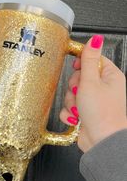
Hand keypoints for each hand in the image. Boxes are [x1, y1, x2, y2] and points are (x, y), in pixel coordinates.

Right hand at [60, 35, 126, 152]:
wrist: (101, 142)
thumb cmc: (102, 113)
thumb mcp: (91, 81)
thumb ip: (88, 60)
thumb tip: (95, 39)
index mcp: (109, 76)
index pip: (92, 60)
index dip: (80, 64)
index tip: (75, 69)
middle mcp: (103, 88)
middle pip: (78, 78)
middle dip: (74, 87)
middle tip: (79, 93)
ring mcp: (93, 102)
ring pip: (72, 94)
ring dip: (71, 102)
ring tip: (79, 109)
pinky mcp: (85, 113)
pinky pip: (70, 108)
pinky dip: (70, 113)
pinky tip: (76, 118)